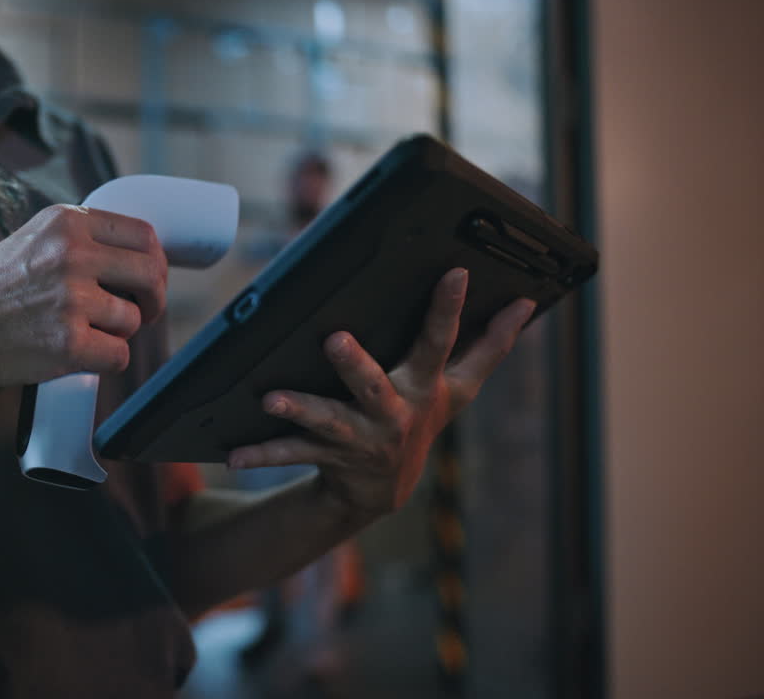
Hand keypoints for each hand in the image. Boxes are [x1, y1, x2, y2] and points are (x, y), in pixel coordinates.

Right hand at [0, 204, 167, 394]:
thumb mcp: (33, 239)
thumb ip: (81, 239)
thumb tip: (140, 255)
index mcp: (67, 222)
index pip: (143, 235)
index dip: (154, 262)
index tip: (146, 280)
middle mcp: (72, 254)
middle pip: (151, 274)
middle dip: (153, 299)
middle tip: (142, 312)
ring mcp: (71, 298)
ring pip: (134, 320)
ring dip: (117, 333)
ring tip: (82, 332)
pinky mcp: (68, 342)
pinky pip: (119, 355)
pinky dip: (104, 362)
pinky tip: (77, 355)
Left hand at [226, 268, 535, 524]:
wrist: (383, 490)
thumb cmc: (420, 417)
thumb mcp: (459, 388)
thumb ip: (490, 347)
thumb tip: (528, 303)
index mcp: (427, 388)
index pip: (444, 343)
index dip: (452, 309)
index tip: (457, 272)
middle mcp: (395, 413)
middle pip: (376, 385)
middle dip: (356, 365)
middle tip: (334, 339)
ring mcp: (360, 439)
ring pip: (328, 422)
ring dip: (300, 410)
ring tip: (271, 399)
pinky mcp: (328, 457)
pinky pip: (292, 455)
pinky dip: (263, 453)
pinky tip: (234, 454)